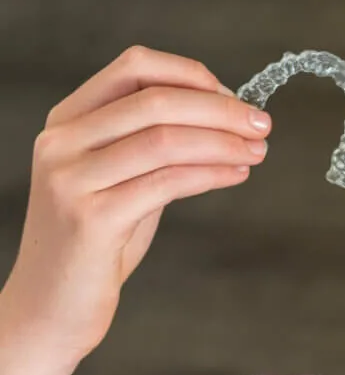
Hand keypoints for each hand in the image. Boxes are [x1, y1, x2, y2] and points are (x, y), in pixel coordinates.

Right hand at [0, 45, 271, 362]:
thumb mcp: (122, 179)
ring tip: (257, 151)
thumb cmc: (96, 242)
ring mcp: (71, 179)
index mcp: (68, 120)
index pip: (135, 68)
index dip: (193, 75)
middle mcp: (62, 141)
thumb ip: (157, 145)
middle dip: (220, 109)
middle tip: (262, 124)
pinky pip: (167, 182)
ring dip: (224, 142)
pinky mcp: (90, 218)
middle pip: (156, 101)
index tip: (235, 97)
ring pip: (165, 140)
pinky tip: (237, 175)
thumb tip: (225, 116)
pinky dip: (212, 174)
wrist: (51, 307)